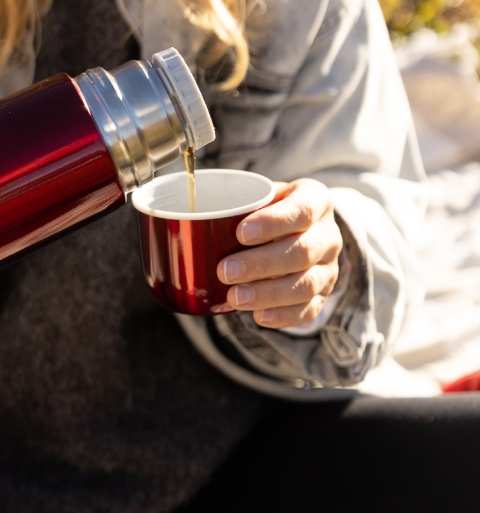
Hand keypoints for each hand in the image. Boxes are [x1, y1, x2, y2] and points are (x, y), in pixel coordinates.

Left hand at [217, 179, 342, 328]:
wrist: (301, 231)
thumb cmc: (270, 212)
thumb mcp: (260, 195)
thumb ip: (237, 202)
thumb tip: (183, 218)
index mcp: (315, 201)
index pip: (302, 210)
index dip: (273, 222)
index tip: (240, 232)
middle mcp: (328, 235)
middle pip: (302, 251)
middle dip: (261, 263)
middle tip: (225, 270)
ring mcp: (328, 268)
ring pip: (306, 284)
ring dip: (268, 293)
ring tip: (235, 297)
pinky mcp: (323, 295)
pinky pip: (308, 310)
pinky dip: (283, 315)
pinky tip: (259, 316)